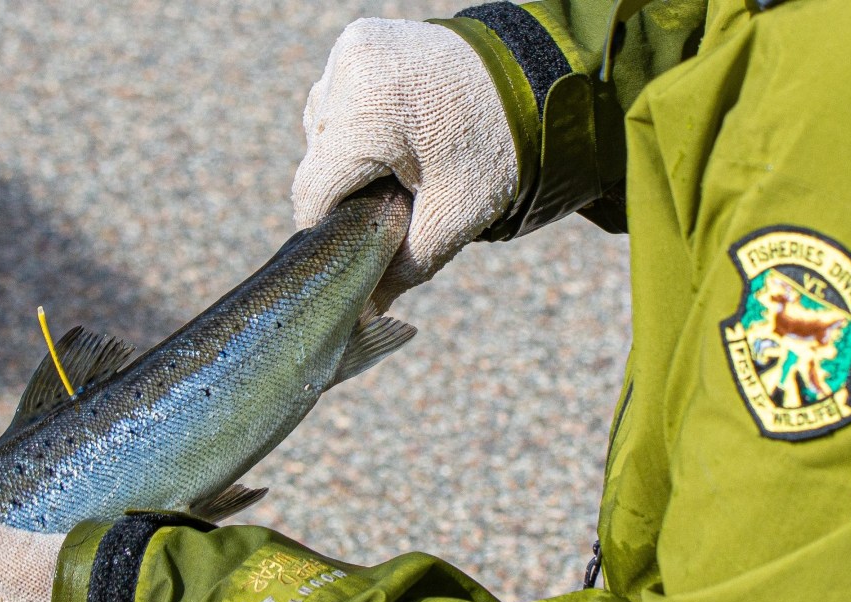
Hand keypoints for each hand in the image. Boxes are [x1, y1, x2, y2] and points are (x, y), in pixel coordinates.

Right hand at [293, 18, 517, 309]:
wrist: (537, 75)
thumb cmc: (500, 147)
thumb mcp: (454, 216)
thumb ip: (402, 267)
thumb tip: (361, 314)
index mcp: (367, 114)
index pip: (313, 192)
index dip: (328, 232)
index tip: (356, 248)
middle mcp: (349, 71)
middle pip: (316, 161)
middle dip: (348, 192)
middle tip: (395, 204)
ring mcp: (352, 49)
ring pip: (319, 129)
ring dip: (349, 157)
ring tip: (400, 166)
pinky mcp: (359, 40)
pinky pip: (336, 99)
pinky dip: (356, 125)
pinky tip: (394, 135)